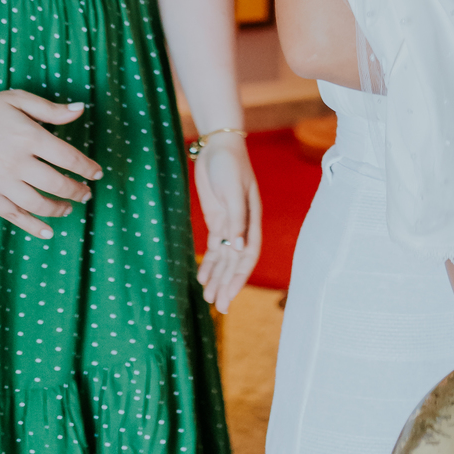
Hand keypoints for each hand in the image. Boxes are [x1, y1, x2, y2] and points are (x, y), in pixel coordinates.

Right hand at [0, 89, 101, 239]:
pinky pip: (14, 216)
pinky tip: (47, 231)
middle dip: (77, 191)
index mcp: (29, 137)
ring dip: (59, 209)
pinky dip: (33, 227)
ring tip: (69, 207)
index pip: (69, 157)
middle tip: (86, 193)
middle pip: (57, 183)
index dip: (87, 168)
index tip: (97, 174)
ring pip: (38, 204)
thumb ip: (50, 109)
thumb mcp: (17, 100)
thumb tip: (80, 110)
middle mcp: (18, 162)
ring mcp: (1, 182)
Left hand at [194, 133, 261, 312]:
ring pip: (224, 257)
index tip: (229, 296)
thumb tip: (238, 249)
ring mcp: (228, 223)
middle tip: (219, 308)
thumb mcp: (234, 189)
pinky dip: (209, 263)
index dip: (239, 277)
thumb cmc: (230, 164)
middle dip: (228, 284)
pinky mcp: (216, 219)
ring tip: (209, 299)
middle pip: (235, 261)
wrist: (218, 145)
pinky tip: (202, 278)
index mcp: (251, 219)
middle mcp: (241, 225)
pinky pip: (213, 247)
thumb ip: (237, 219)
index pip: (247, 255)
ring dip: (218, 278)